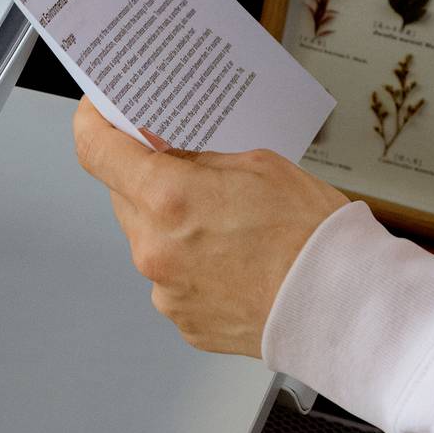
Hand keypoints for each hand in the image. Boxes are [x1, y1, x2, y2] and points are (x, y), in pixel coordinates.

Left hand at [72, 97, 351, 357]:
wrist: (341, 304)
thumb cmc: (311, 235)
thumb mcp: (256, 165)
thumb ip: (196, 159)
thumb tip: (165, 156)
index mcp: (168, 198)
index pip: (96, 151)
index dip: (92, 124)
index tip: (99, 113)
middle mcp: (154, 247)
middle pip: (124, 197)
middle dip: (149, 180)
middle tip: (190, 174)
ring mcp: (165, 289)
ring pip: (148, 240)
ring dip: (172, 226)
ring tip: (228, 226)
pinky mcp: (182, 320)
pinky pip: (172, 279)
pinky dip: (191, 265)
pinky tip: (232, 261)